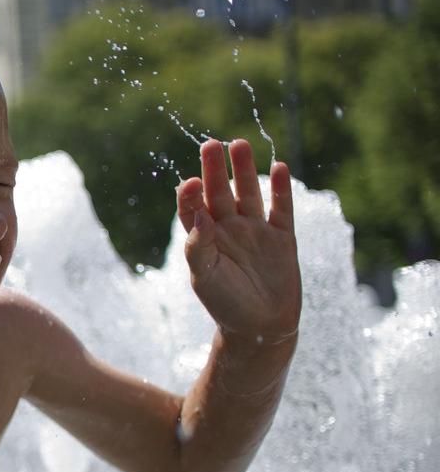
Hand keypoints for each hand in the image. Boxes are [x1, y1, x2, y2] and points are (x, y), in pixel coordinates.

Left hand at [176, 139, 299, 342]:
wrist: (261, 328)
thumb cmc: (226, 304)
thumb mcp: (204, 277)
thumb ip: (198, 245)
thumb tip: (198, 213)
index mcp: (205, 239)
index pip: (193, 208)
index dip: (190, 194)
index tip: (189, 182)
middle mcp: (229, 229)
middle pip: (220, 193)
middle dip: (215, 170)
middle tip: (211, 144)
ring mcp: (256, 231)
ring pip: (249, 193)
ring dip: (244, 171)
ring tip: (239, 144)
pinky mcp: (282, 238)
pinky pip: (282, 209)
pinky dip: (280, 189)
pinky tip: (278, 167)